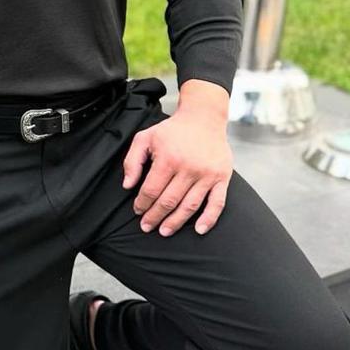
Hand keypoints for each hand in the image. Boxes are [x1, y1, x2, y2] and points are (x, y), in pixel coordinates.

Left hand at [122, 98, 232, 236]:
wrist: (204, 118)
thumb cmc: (172, 130)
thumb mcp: (145, 138)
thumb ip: (132, 161)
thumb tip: (127, 185)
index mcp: (168, 158)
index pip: (151, 190)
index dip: (142, 204)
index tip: (137, 211)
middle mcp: (188, 168)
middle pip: (168, 201)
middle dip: (154, 216)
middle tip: (146, 226)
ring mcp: (207, 174)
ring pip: (189, 206)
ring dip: (175, 222)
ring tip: (164, 231)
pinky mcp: (222, 177)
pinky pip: (217, 203)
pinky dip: (209, 219)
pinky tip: (199, 230)